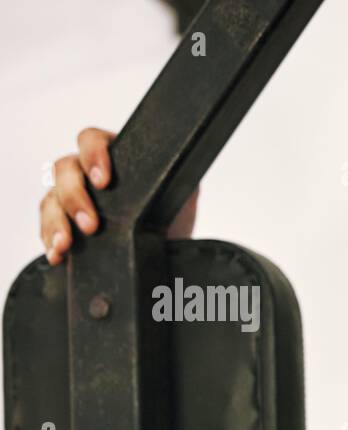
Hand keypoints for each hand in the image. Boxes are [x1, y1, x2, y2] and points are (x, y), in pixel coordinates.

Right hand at [39, 127, 198, 264]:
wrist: (166, 247)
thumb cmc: (173, 215)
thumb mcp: (182, 194)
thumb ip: (178, 179)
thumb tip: (182, 181)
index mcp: (113, 155)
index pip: (91, 140)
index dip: (92, 155)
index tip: (102, 181)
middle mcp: (86, 170)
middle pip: (64, 170)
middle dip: (74, 198)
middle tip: (91, 225)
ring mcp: (71, 195)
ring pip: (51, 198)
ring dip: (55, 222)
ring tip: (66, 244)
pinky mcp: (63, 221)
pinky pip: (47, 225)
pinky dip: (49, 239)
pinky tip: (57, 254)